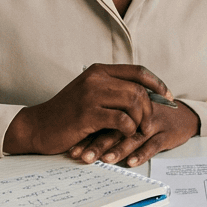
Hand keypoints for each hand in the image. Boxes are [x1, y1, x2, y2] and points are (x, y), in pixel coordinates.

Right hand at [2, 63, 169, 155]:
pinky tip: (126, 135)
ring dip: (141, 120)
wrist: (38, 127)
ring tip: (138, 131)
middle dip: (150, 108)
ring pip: (133, 102)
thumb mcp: (88, 93)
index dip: (157, 84)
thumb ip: (111, 90)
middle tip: (149, 123)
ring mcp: (91, 95)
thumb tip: (144, 95)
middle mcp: (96, 78)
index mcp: (99, 71)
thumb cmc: (66, 114)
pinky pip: (122, 120)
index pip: (138, 71)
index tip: (168, 97)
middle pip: (139, 89)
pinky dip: (129, 129)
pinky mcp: (88, 114)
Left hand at [68, 101, 199, 166]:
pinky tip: (131, 162)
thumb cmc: (152, 116)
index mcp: (126, 104)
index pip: (103, 117)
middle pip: (115, 126)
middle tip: (82, 156)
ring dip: (118, 149)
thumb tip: (79, 135)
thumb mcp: (131, 112)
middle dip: (97, 143)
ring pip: (133, 136)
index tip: (72, 148)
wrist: (184, 117)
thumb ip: (110, 119)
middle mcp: (139, 112)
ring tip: (103, 160)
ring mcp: (153, 122)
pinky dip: (142, 153)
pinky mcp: (167, 133)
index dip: (87, 132)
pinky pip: (153, 144)